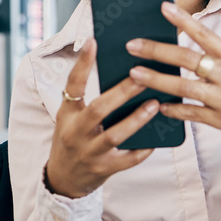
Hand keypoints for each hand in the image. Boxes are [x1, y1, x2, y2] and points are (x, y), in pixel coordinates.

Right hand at [45, 38, 161, 197]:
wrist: (63, 179)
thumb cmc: (74, 138)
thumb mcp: (72, 117)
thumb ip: (90, 99)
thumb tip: (125, 72)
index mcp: (67, 114)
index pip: (72, 85)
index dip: (82, 64)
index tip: (93, 41)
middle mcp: (75, 132)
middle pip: (99, 109)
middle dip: (121, 92)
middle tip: (143, 75)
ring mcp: (89, 152)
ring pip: (114, 135)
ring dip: (136, 119)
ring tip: (155, 104)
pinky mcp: (104, 170)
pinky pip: (127, 159)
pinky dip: (142, 149)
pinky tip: (157, 138)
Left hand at [125, 1, 220, 143]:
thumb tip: (193, 52)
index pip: (205, 34)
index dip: (183, 20)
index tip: (163, 7)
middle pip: (187, 58)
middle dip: (156, 50)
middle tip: (132, 44)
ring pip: (184, 86)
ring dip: (156, 80)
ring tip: (134, 73)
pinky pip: (192, 114)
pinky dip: (173, 110)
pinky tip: (158, 107)